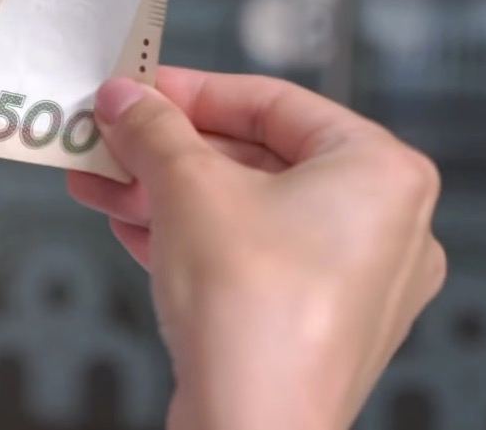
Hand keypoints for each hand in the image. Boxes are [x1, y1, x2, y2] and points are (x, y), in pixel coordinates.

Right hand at [67, 66, 445, 429]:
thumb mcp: (189, 188)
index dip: (194, 91)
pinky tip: (129, 226)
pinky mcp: (314, 323)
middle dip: (168, 150)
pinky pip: (249, 258)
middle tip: (115, 135)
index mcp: (382, 172)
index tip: (142, 89)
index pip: (275, 102)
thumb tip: (127, 99)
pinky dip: (190, 237)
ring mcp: (353, 281)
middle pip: (255, 160)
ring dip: (165, 193)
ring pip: (245, 212)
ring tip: (101, 180)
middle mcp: (384, 225)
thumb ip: (155, 130)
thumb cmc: (254, 311)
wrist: (251, 426)